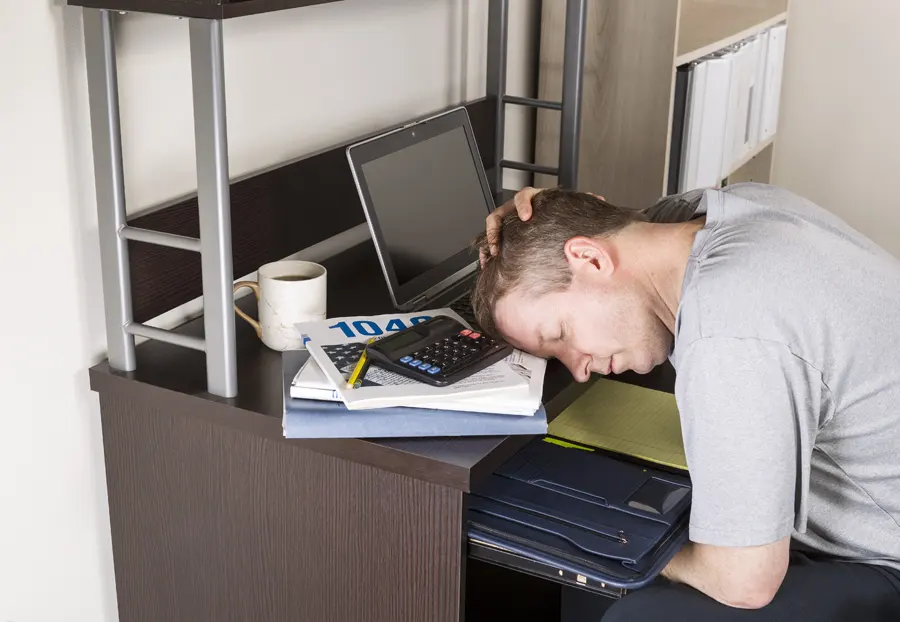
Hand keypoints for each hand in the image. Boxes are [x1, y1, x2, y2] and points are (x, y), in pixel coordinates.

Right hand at [479, 186, 604, 265]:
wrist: (555, 222)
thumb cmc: (560, 213)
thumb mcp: (569, 207)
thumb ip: (581, 202)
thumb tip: (598, 198)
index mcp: (534, 199)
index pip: (524, 195)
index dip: (522, 205)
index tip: (526, 217)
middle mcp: (519, 208)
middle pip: (502, 210)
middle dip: (498, 225)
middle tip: (499, 242)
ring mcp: (510, 220)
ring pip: (494, 223)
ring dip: (491, 238)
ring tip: (493, 253)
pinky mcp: (506, 234)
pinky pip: (492, 239)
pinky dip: (488, 249)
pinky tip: (490, 262)